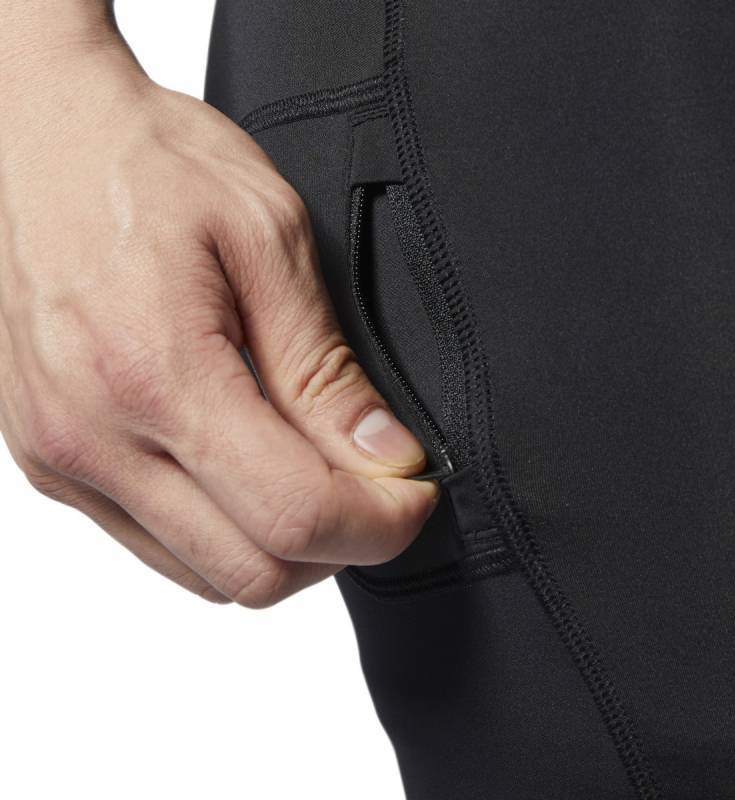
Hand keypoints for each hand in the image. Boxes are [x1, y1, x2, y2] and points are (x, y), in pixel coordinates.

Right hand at [0, 39, 438, 606]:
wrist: (37, 137)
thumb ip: (324, 369)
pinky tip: (249, 472)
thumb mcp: (269, 242)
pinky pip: (158, 546)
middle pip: (253, 571)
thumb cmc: (148, 164)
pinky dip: (224, 532)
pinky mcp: (54, 464)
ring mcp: (64, 460)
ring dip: (283, 546)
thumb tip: (383, 457)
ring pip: (206, 576)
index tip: (416, 496)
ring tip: (317, 477)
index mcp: (155, 373)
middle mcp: (93, 438)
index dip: (380, 525)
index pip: (294, 514)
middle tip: (379, 490)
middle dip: (340, 547)